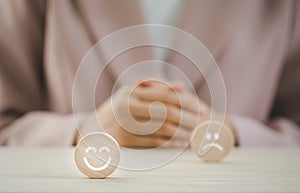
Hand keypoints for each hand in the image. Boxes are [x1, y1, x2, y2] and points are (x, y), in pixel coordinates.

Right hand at [77, 80, 201, 147]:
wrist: (95, 127)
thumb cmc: (122, 106)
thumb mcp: (135, 93)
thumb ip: (158, 87)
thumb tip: (181, 86)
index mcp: (131, 91)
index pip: (165, 95)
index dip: (186, 102)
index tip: (201, 108)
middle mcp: (126, 106)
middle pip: (164, 112)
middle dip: (186, 118)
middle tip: (201, 123)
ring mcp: (123, 123)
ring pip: (160, 129)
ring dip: (180, 133)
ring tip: (194, 134)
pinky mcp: (123, 140)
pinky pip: (152, 142)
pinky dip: (169, 143)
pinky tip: (181, 143)